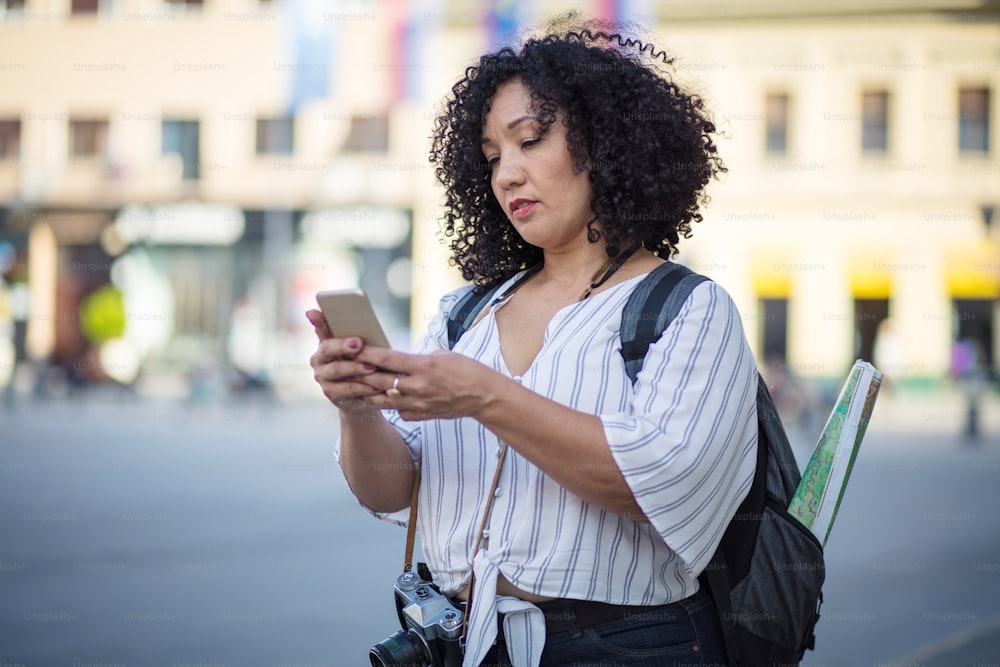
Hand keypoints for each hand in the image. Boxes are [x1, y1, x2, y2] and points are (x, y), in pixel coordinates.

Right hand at [305, 309, 382, 414]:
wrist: (364, 395)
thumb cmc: (364, 366)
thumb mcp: (365, 352)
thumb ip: (362, 342)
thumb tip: (368, 333)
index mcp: (326, 344)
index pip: (321, 329)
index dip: (317, 321)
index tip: (312, 312)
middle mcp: (319, 360)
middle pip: (327, 349)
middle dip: (342, 345)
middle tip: (359, 343)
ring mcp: (323, 377)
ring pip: (336, 370)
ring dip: (355, 368)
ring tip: (372, 367)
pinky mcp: (330, 394)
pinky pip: (346, 389)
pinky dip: (362, 386)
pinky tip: (374, 385)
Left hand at [356, 347, 497, 421]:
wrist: (483, 396)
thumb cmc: (465, 370)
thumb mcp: (440, 356)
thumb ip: (416, 360)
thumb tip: (397, 360)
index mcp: (423, 366)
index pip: (386, 359)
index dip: (366, 353)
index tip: (352, 348)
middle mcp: (418, 386)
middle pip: (379, 380)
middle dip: (360, 373)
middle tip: (346, 367)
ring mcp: (418, 403)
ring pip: (382, 399)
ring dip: (367, 392)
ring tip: (354, 385)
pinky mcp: (420, 415)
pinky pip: (397, 410)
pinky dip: (388, 404)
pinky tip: (379, 399)